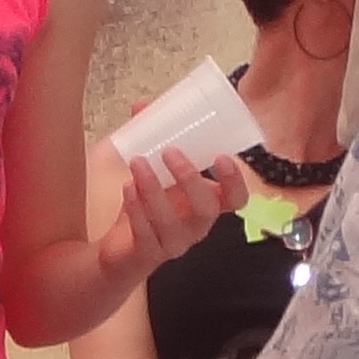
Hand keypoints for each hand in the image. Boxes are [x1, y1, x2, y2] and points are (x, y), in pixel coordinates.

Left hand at [96, 149, 248, 289]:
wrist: (122, 250)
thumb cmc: (148, 207)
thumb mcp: (156, 174)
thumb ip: (152, 141)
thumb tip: (140, 105)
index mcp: (208, 205)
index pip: (237, 199)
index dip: (234, 181)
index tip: (222, 157)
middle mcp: (196, 226)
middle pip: (206, 209)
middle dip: (190, 178)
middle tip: (169, 152)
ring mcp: (174, 242)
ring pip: (170, 220)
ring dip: (154, 188)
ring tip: (138, 162)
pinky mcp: (149, 253)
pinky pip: (145, 232)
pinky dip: (136, 207)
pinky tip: (128, 187)